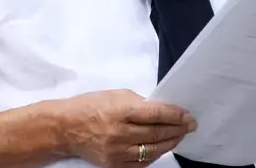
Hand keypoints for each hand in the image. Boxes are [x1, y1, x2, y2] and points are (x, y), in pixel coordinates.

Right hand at [48, 88, 195, 166]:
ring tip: (179, 136)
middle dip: (178, 129)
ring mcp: (117, 152)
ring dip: (170, 143)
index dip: (176, 115)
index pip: (156, 114)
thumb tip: (162, 111)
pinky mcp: (113, 165)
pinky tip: (161, 149)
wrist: (65, 127)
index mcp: (121, 111)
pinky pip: (141, 163)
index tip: (188, 116)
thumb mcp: (116, 95)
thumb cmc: (91, 105)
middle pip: (157, 134)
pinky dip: (154, 156)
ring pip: (152, 151)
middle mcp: (120, 133)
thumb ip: (140, 103)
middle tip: (190, 126)